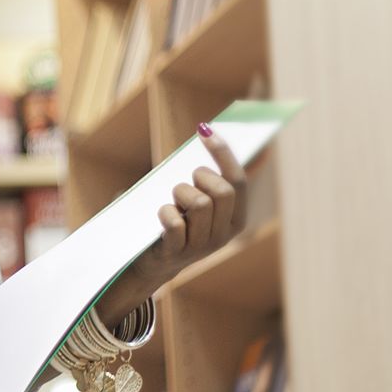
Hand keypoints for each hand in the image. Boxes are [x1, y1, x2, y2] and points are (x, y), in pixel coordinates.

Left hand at [125, 124, 248, 289]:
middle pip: (222, 191)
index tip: (205, 129)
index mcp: (235, 220)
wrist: (153, 262)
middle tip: (187, 181)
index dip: (223, 153)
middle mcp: (224, 235)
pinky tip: (162, 215)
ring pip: (199, 203)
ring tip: (173, 201)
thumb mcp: (198, 202)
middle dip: (201, 177)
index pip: (239, 181)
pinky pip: (175, 222)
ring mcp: (202, 247)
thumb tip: (215, 132)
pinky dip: (165, 212)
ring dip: (180, 193)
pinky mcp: (177, 252)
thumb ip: (211, 176)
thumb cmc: (177, 222)